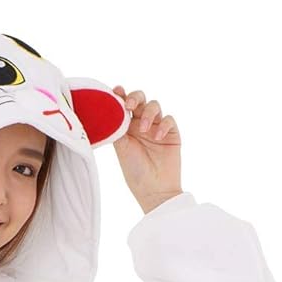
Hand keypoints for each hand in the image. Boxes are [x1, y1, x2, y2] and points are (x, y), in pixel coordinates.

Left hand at [111, 86, 182, 212]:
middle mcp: (142, 124)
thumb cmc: (135, 172)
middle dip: (135, 97)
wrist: (154, 191)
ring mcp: (157, 128)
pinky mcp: (172, 133)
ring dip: (148, 113)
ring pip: (154, 105)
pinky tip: (157, 137)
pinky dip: (163, 125)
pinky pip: (169, 119)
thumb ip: (116, 128)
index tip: (115, 91)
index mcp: (128, 127)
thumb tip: (109, 109)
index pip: (125, 105)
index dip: (121, 95)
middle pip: (140, 99)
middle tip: (129, 105)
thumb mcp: (121, 148)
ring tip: (144, 130)